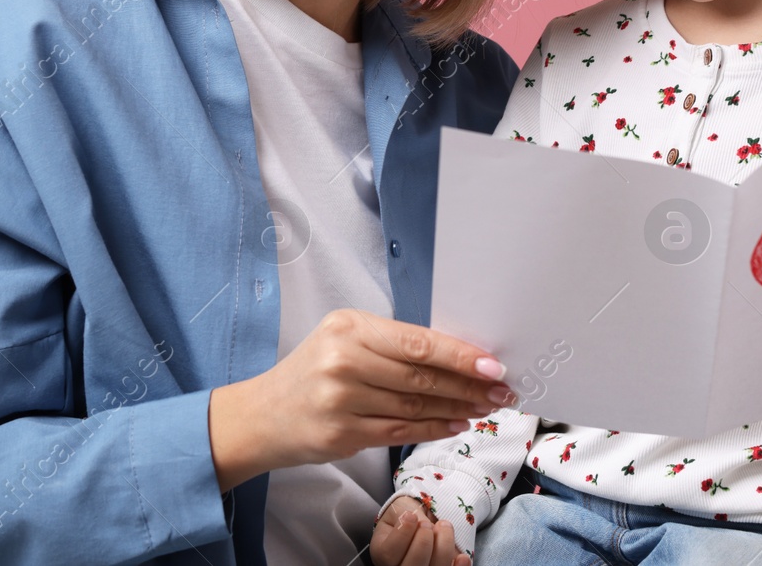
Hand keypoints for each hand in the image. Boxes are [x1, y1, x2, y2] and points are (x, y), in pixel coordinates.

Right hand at [206, 309, 513, 487]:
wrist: (261, 415)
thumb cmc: (312, 373)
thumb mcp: (344, 340)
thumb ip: (392, 345)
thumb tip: (458, 356)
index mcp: (348, 327)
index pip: (417, 342)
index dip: (460, 355)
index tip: (492, 365)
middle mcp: (343, 360)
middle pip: (420, 376)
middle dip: (468, 385)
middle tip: (500, 390)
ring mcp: (340, 400)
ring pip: (414, 407)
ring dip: (457, 409)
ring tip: (485, 408)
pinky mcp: (341, 434)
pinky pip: (400, 432)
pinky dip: (434, 429)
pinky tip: (456, 424)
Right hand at [370, 495, 471, 565]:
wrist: (422, 516)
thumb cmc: (409, 512)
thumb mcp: (403, 507)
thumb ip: (411, 517)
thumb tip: (426, 527)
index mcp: (383, 553)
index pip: (389, 553)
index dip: (403, 533)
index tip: (411, 516)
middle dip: (423, 542)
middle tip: (427, 524)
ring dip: (443, 550)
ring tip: (444, 527)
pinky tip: (461, 557)